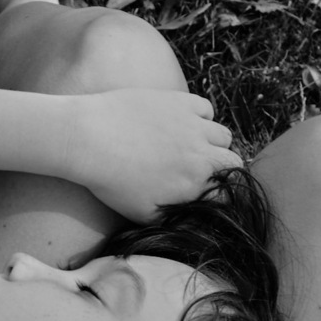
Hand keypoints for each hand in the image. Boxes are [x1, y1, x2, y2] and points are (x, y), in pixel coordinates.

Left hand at [69, 89, 242, 222]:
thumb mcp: (142, 214)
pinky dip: (200, 117)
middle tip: (197, 171)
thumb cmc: (110, 182)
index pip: (227, 193)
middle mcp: (201, 154)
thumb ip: (174, 217)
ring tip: (189, 148)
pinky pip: (206, 109)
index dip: (217, 195)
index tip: (204, 193)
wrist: (87, 139)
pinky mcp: (180, 101)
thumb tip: (190, 218)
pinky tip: (181, 125)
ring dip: (212, 143)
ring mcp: (193, 125)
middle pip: (232, 162)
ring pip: (222, 135)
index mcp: (194, 184)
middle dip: (220, 169)